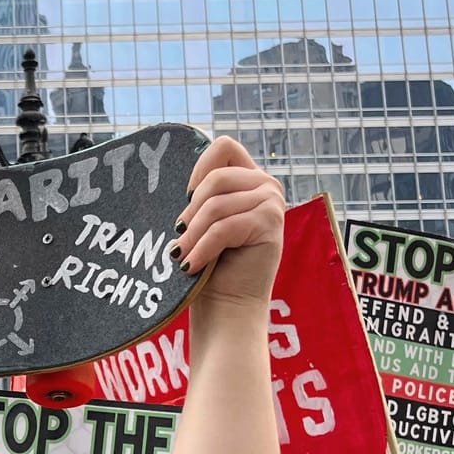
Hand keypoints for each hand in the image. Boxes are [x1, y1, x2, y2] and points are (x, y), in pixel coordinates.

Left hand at [177, 136, 285, 306]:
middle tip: (181, 238)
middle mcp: (266, 185)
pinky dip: (203, 248)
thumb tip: (180, 177)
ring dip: (193, 235)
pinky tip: (191, 266)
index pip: (224, 147)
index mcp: (249, 179)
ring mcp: (272, 202)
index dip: (200, 168)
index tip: (187, 198)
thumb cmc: (211, 265)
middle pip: (216, 177)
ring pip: (216, 204)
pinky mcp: (271, 223)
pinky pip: (224, 227)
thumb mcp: (203, 222)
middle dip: (192, 212)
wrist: (228, 307)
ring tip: (181, 256)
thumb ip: (202, 195)